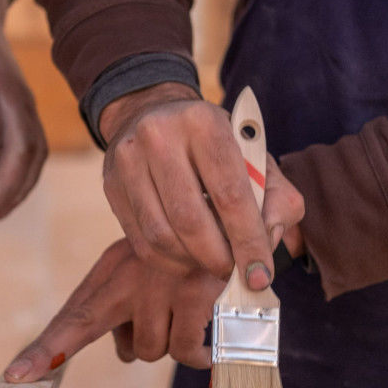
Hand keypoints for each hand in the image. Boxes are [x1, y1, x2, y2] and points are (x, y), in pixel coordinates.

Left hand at [2, 239, 226, 382]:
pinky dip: (197, 354)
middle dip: (139, 345)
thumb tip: (126, 353)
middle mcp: (131, 275)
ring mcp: (163, 282)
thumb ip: (128, 305)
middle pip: (123, 348)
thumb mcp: (146, 266)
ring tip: (188, 315)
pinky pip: (187, 348)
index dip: (44, 349)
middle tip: (160, 318)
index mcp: (112, 268)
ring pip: (154, 350)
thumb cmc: (184, 247)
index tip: (15, 376)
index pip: (73, 316)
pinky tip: (207, 344)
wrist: (228, 205)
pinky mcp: (195, 291)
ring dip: (172, 344)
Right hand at [99, 83, 304, 288]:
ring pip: (162, 236)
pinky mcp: (111, 186)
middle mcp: (158, 136)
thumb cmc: (214, 143)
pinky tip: (188, 257)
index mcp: (203, 121)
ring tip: (213, 263)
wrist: (154, 113)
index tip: (260, 275)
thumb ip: (277, 198)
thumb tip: (268, 242)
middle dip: (219, 259)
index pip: (230, 194)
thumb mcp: (255, 156)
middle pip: (190, 220)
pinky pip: (141, 242)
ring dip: (193, 263)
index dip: (248, 241)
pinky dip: (170, 262)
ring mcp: (128, 161)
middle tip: (236, 274)